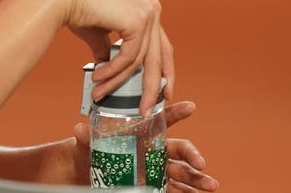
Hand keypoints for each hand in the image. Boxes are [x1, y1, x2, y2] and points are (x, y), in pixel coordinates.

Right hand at [54, 0, 174, 113]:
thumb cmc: (79, 9)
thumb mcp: (101, 34)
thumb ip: (110, 49)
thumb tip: (109, 67)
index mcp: (147, 10)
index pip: (162, 47)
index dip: (164, 72)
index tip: (163, 93)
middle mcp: (152, 9)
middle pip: (158, 57)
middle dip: (151, 87)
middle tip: (145, 109)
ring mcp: (147, 14)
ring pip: (139, 61)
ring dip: (117, 81)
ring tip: (100, 92)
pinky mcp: (137, 20)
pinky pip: (128, 58)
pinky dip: (113, 71)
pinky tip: (98, 77)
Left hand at [72, 101, 219, 190]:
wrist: (87, 170)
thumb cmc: (91, 150)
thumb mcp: (87, 143)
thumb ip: (86, 137)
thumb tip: (78, 130)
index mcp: (143, 131)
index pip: (163, 118)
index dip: (177, 112)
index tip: (191, 106)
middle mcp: (154, 148)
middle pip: (179, 149)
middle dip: (192, 154)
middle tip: (201, 163)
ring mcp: (156, 168)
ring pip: (181, 171)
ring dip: (197, 178)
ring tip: (212, 185)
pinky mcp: (154, 185)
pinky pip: (173, 188)